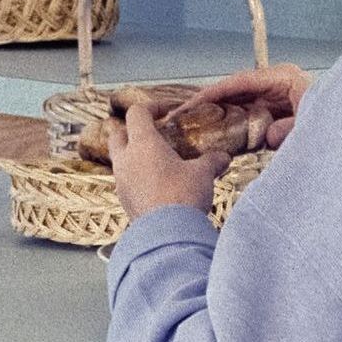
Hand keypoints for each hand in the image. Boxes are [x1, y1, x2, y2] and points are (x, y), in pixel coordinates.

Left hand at [108, 102, 222, 219]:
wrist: (168, 234)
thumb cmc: (183, 195)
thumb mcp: (202, 174)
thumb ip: (211, 161)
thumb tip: (224, 157)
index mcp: (143, 144)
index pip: (136, 113)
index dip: (151, 107)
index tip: (166, 112)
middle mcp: (126, 160)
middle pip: (117, 134)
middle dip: (131, 130)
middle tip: (151, 134)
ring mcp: (121, 181)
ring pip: (119, 160)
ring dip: (133, 156)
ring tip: (156, 163)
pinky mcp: (124, 201)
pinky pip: (125, 181)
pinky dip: (136, 178)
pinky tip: (155, 186)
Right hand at [178, 62, 311, 150]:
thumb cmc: (334, 124)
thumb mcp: (310, 127)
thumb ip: (290, 130)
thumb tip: (270, 135)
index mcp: (284, 78)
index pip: (240, 82)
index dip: (213, 93)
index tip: (192, 104)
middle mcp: (277, 82)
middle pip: (234, 90)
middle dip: (209, 104)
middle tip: (182, 117)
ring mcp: (275, 94)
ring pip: (238, 102)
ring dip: (217, 114)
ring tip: (190, 126)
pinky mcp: (275, 109)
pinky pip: (247, 114)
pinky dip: (231, 122)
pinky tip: (214, 133)